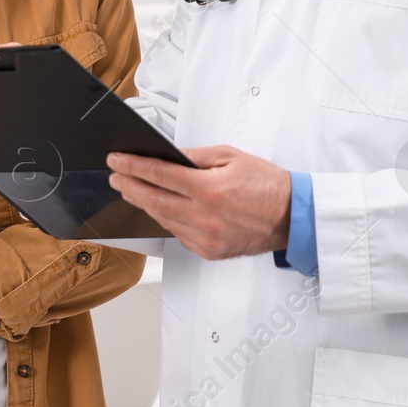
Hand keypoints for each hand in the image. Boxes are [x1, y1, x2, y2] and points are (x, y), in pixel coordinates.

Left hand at [106, 145, 291, 259]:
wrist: (292, 217)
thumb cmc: (267, 185)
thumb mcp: (231, 156)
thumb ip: (196, 156)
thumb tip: (167, 155)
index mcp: (209, 189)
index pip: (159, 175)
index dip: (133, 166)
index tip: (117, 160)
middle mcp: (204, 216)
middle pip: (153, 200)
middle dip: (129, 186)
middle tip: (115, 176)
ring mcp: (205, 238)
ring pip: (162, 219)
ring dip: (144, 203)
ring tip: (131, 190)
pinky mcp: (208, 251)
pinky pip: (178, 234)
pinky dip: (166, 219)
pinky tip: (159, 208)